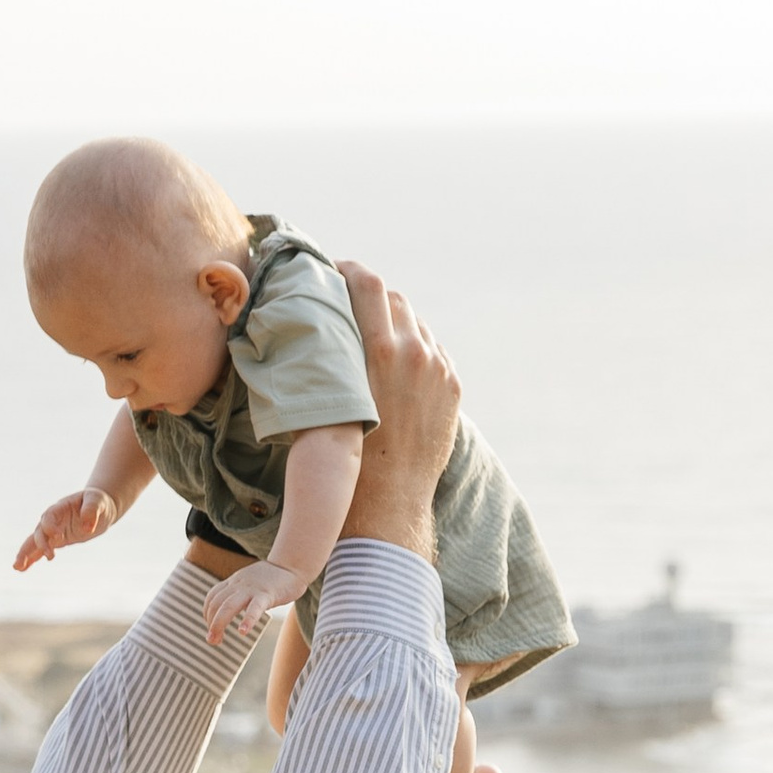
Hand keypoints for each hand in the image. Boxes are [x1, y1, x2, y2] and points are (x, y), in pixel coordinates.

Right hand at [14, 488, 117, 572]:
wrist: (98, 508)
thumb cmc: (98, 501)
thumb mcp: (98, 501)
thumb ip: (92, 511)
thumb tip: (88, 528)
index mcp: (60, 507)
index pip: (49, 516)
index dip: (50, 526)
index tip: (58, 537)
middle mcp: (52, 519)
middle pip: (40, 531)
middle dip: (41, 544)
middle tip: (50, 556)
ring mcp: (52, 530)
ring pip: (35, 542)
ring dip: (26, 554)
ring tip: (17, 567)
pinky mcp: (56, 540)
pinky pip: (40, 549)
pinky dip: (31, 558)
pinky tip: (22, 569)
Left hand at [202, 557, 306, 648]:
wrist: (291, 564)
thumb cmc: (272, 578)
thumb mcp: (249, 583)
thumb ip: (239, 594)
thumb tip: (231, 609)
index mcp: (234, 582)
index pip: (212, 597)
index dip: (207, 614)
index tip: (212, 628)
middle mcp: (239, 584)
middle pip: (216, 603)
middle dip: (211, 624)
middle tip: (211, 640)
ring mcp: (252, 589)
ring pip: (228, 606)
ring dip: (219, 624)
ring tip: (217, 640)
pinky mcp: (267, 594)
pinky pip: (254, 608)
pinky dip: (247, 620)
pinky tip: (243, 632)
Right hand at [337, 267, 461, 554]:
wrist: (388, 503)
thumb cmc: (345, 454)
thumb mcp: (332, 396)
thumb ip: (333, 353)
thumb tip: (321, 320)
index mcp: (383, 352)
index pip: (368, 284)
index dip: (350, 270)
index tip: (335, 270)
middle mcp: (416, 354)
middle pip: (394, 298)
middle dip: (371, 294)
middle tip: (349, 301)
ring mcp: (439, 370)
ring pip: (416, 323)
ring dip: (394, 321)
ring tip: (374, 334)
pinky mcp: (452, 386)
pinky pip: (433, 350)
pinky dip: (414, 346)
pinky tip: (397, 361)